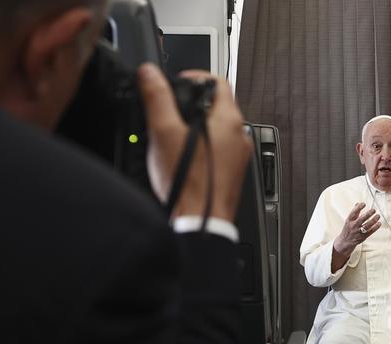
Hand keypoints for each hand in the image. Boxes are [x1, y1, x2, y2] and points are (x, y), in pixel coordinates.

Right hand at [137, 64, 253, 221]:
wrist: (201, 222)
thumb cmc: (189, 183)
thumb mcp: (165, 132)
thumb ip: (157, 98)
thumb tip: (150, 74)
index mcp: (230, 121)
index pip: (218, 82)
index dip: (196, 77)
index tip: (178, 82)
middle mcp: (240, 137)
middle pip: (218, 106)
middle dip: (193, 104)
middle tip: (171, 109)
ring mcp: (238, 157)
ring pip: (218, 130)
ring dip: (196, 126)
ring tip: (174, 134)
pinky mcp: (232, 173)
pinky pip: (219, 151)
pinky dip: (203, 147)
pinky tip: (184, 157)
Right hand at [333, 203, 380, 255]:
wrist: (345, 241)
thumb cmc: (349, 228)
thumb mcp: (349, 220)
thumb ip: (354, 212)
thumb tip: (358, 203)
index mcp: (349, 220)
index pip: (353, 213)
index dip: (358, 208)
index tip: (364, 204)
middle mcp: (353, 226)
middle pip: (361, 219)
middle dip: (368, 214)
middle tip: (374, 210)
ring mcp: (358, 232)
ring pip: (367, 226)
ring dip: (373, 220)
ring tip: (378, 216)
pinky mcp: (363, 237)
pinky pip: (370, 231)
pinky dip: (375, 227)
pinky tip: (379, 223)